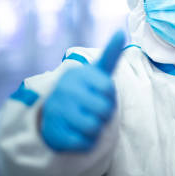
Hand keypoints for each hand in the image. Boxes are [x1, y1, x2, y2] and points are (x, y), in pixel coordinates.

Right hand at [40, 31, 126, 151]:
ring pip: (95, 127)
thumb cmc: (84, 90)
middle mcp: (65, 91)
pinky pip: (85, 144)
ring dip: (97, 127)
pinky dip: (88, 142)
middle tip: (94, 108)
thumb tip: (120, 31)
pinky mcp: (55, 134)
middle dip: (105, 112)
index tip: (100, 92)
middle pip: (104, 109)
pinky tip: (78, 133)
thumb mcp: (96, 71)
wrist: (54, 113)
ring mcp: (58, 112)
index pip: (108, 88)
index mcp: (77, 74)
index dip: (109, 94)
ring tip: (87, 120)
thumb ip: (110, 54)